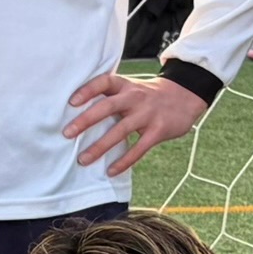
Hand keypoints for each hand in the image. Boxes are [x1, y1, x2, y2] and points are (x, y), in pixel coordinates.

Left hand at [59, 69, 208, 173]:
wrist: (185, 95)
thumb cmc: (149, 95)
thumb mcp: (131, 87)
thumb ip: (111, 95)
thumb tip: (78, 111)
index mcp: (126, 86)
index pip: (104, 82)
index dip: (87, 90)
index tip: (71, 102)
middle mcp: (135, 98)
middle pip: (108, 107)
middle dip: (86, 120)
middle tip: (67, 133)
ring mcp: (147, 114)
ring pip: (120, 131)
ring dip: (100, 146)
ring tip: (83, 159)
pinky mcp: (158, 131)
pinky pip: (139, 148)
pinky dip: (124, 161)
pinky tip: (110, 171)